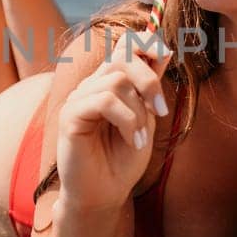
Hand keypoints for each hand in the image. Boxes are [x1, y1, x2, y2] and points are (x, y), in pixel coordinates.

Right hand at [55, 30, 172, 212]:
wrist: (105, 193)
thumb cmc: (123, 159)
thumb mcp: (146, 118)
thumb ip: (149, 87)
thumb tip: (164, 51)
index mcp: (109, 83)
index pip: (124, 45)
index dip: (146, 43)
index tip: (166, 56)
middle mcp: (91, 85)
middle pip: (122, 57)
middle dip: (149, 80)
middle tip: (161, 111)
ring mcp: (78, 99)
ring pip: (115, 81)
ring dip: (138, 111)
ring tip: (139, 137)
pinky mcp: (70, 115)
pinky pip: (104, 101)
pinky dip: (126, 120)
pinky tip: (131, 140)